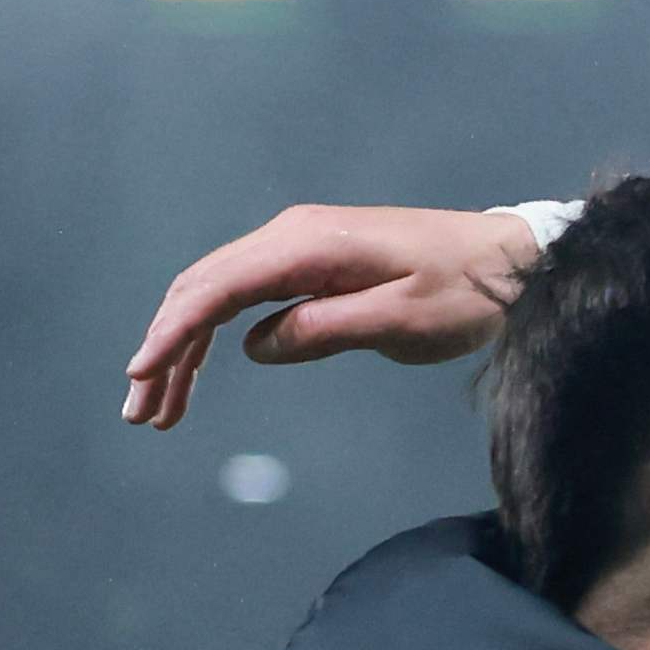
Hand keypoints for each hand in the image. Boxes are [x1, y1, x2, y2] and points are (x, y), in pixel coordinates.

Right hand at [122, 205, 546, 429]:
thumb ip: (324, 330)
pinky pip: (246, 299)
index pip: (217, 289)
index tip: (142, 375)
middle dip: (164, 350)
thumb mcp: (400, 320)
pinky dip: (216, 336)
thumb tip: (254, 346)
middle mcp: (290, 237)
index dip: (172, 334)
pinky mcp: (311, 266)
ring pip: (217, 296)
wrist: (509, 262)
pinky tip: (199, 372)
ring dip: (184, 349)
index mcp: (306, 245)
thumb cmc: (466, 291)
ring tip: (160, 409)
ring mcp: (298, 248)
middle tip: (140, 411)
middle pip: (202, 290)